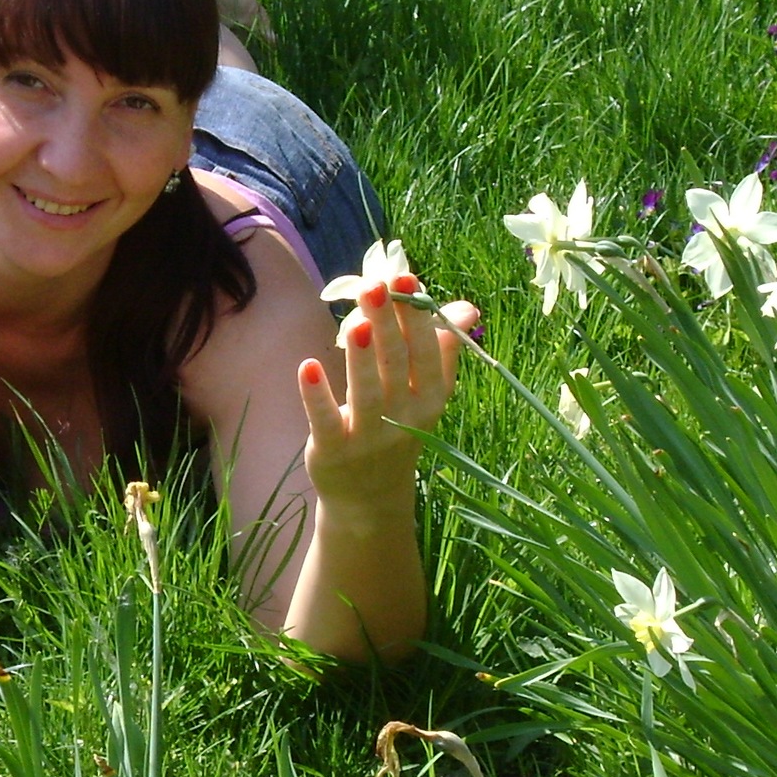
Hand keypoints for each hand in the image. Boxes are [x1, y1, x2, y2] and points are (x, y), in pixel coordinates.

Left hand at [297, 270, 476, 518]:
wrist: (370, 498)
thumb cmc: (397, 430)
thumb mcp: (424, 395)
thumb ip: (441, 350)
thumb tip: (468, 307)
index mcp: (430, 399)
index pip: (427, 351)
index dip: (415, 316)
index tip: (404, 277)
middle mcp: (405, 418)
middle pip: (397, 365)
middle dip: (386, 324)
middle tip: (374, 285)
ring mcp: (369, 437)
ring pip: (367, 390)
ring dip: (361, 356)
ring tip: (354, 321)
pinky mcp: (334, 451)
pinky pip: (325, 419)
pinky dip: (317, 394)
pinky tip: (308, 365)